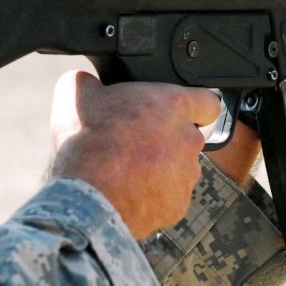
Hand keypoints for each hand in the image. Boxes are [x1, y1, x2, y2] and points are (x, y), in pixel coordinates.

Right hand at [49, 71, 221, 238]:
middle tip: (136, 142)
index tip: (175, 112)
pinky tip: (127, 192)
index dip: (195, 105)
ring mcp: (186, 176)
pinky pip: (169, 197)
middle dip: (168, 139)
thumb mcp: (77, 94)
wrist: (86, 197)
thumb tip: (84, 79)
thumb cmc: (86, 142)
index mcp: (173, 106)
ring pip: (180, 168)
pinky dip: (153, 195)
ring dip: (161, 168)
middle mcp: (189, 140)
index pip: (209, 101)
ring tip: (126, 171)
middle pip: (190, 136)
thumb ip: (90, 80)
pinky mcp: (177, 206)